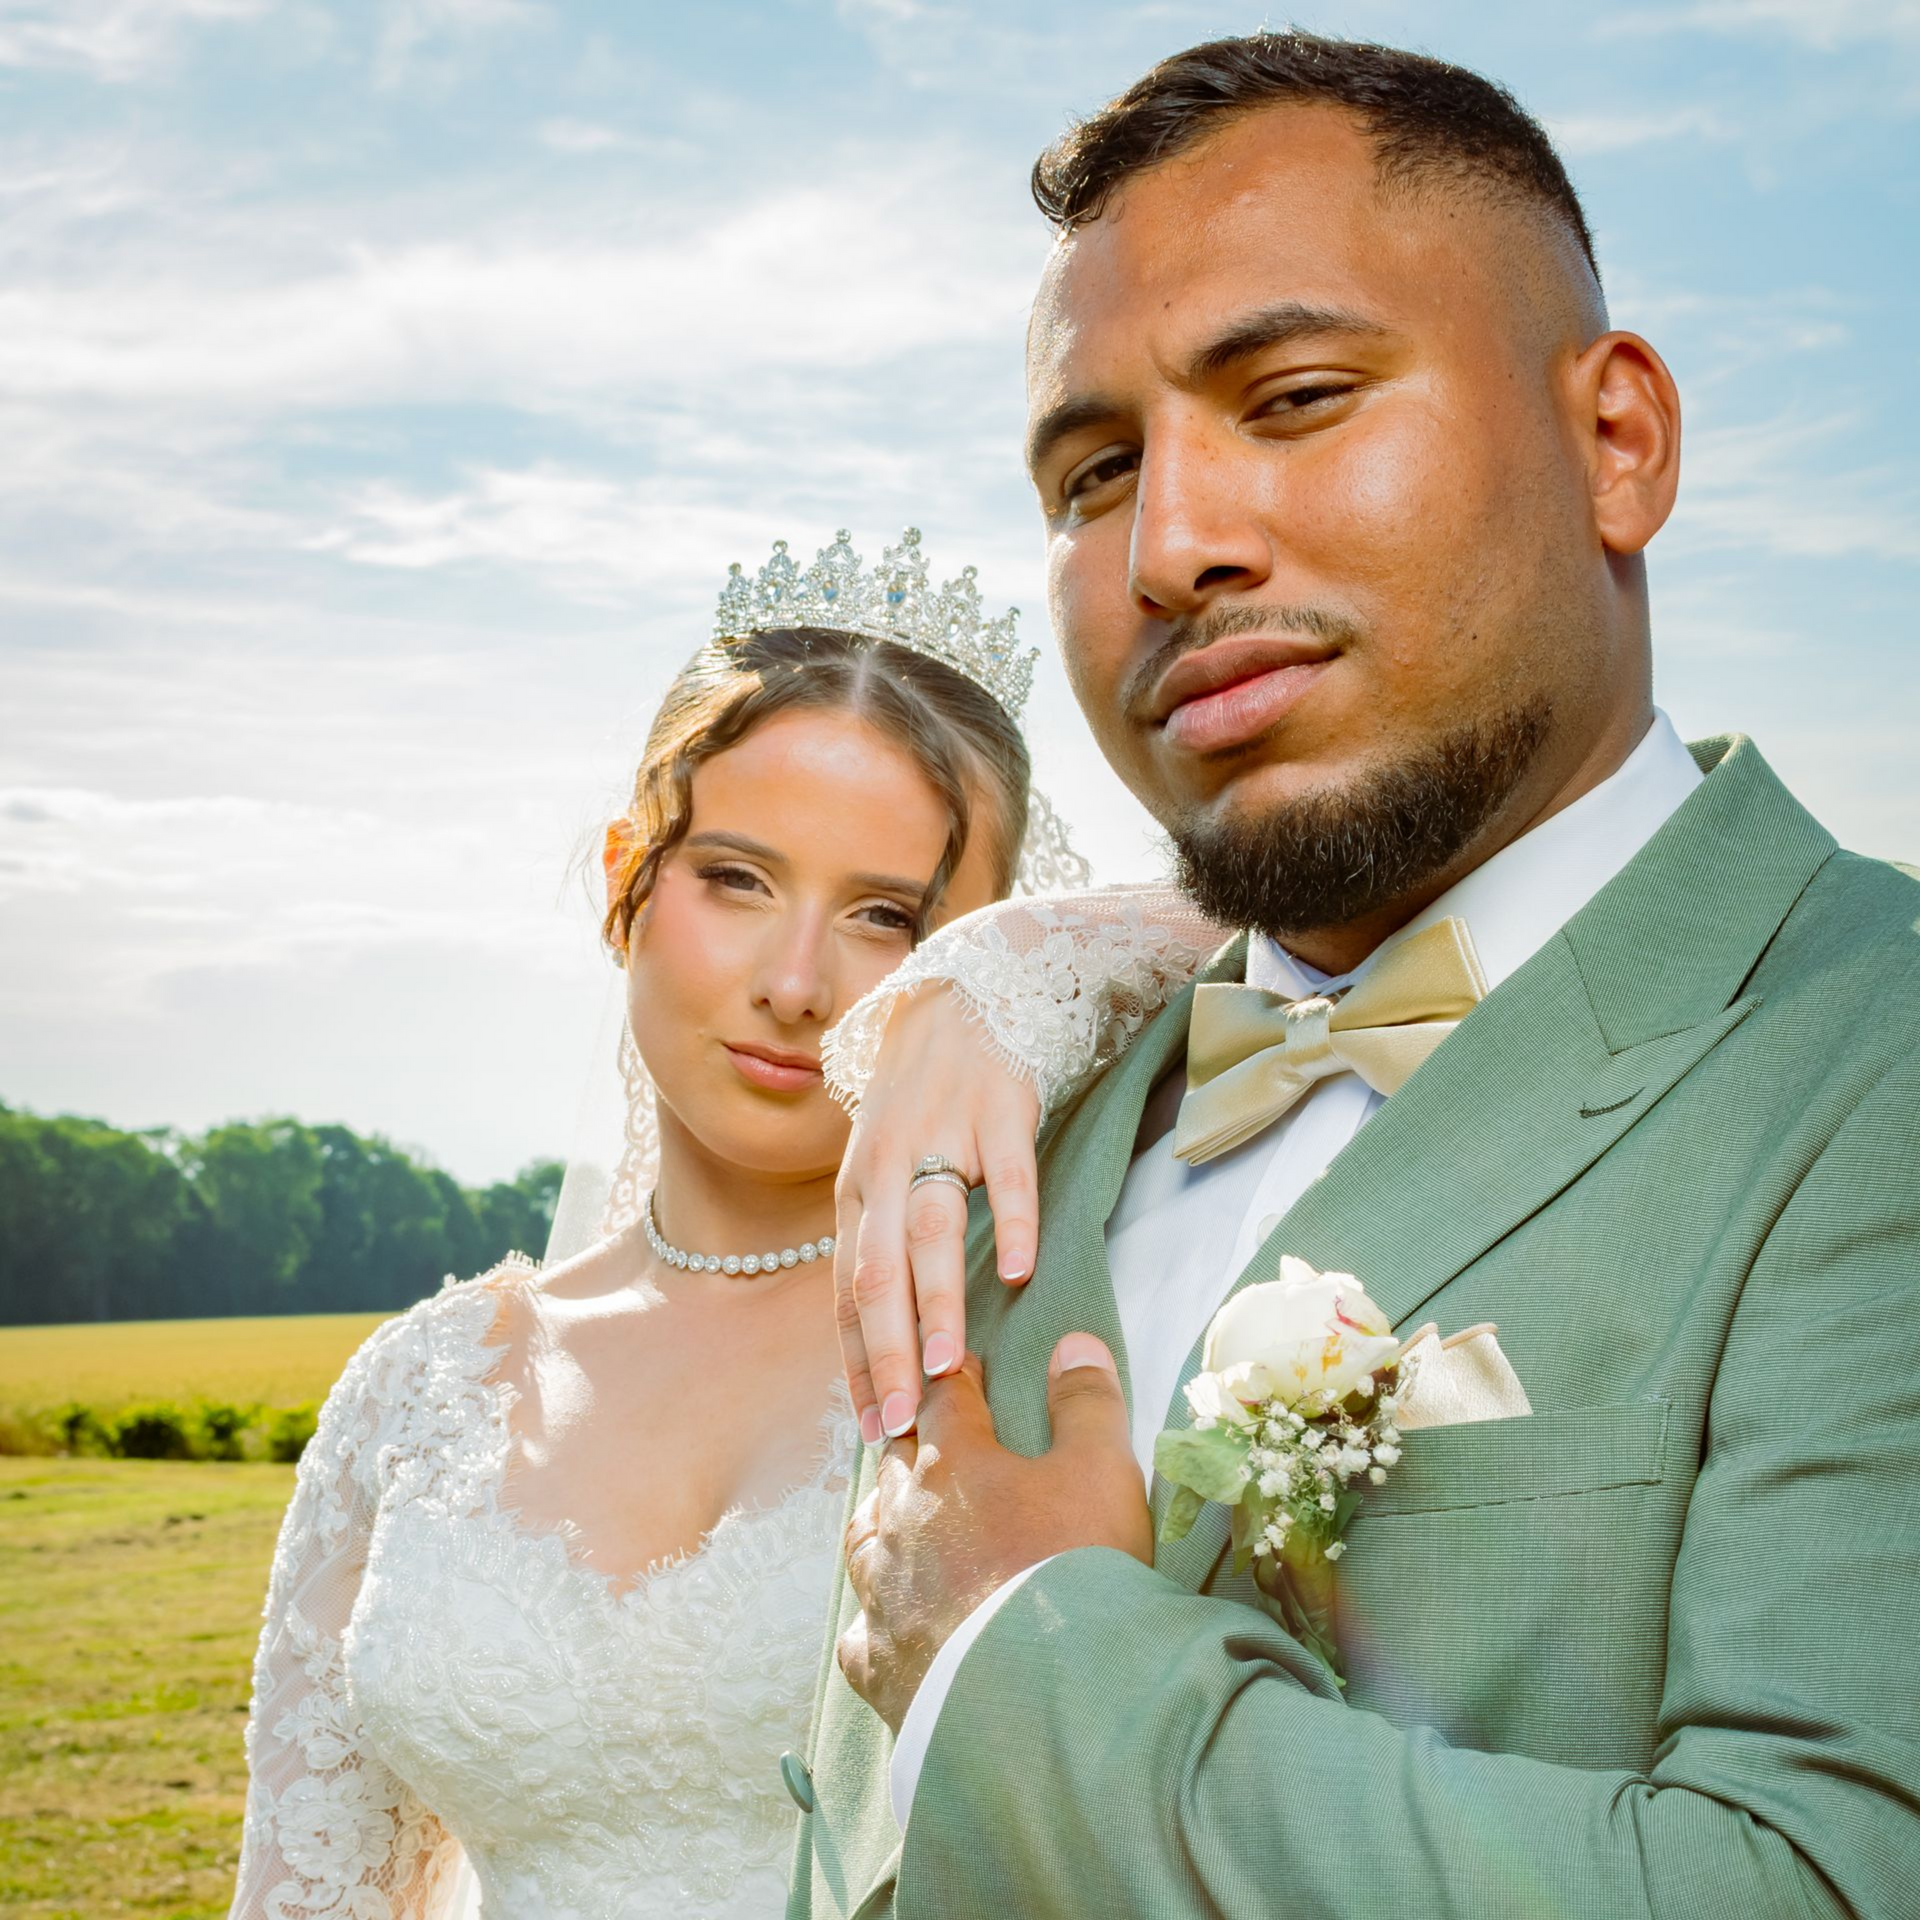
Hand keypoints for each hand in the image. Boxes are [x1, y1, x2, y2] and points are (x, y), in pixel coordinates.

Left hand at [834, 983, 1042, 1444]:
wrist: (956, 1001)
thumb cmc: (918, 1105)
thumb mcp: (884, 1172)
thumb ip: (888, 1247)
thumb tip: (893, 1343)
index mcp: (855, 1195)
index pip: (847, 1293)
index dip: (858, 1363)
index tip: (874, 1431)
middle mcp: (885, 1169)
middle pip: (879, 1272)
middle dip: (888, 1354)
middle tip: (904, 1423)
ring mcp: (941, 1137)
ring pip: (933, 1230)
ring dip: (939, 1302)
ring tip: (950, 1367)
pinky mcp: (997, 1111)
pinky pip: (1007, 1174)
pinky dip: (1012, 1222)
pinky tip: (1022, 1271)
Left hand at [836, 1334, 1151, 1733]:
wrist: (1047, 1698)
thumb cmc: (1077, 1570)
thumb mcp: (1102, 1472)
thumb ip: (1087, 1402)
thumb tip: (1074, 1343)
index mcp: (951, 1461)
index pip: (942, 1395)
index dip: (956, 1375)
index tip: (965, 1366)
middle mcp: (901, 1518)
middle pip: (892, 1462)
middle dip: (912, 1443)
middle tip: (931, 1438)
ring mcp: (882, 1592)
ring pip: (866, 1537)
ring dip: (884, 1521)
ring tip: (903, 1520)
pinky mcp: (878, 1662)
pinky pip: (862, 1629)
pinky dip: (875, 1619)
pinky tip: (888, 1624)